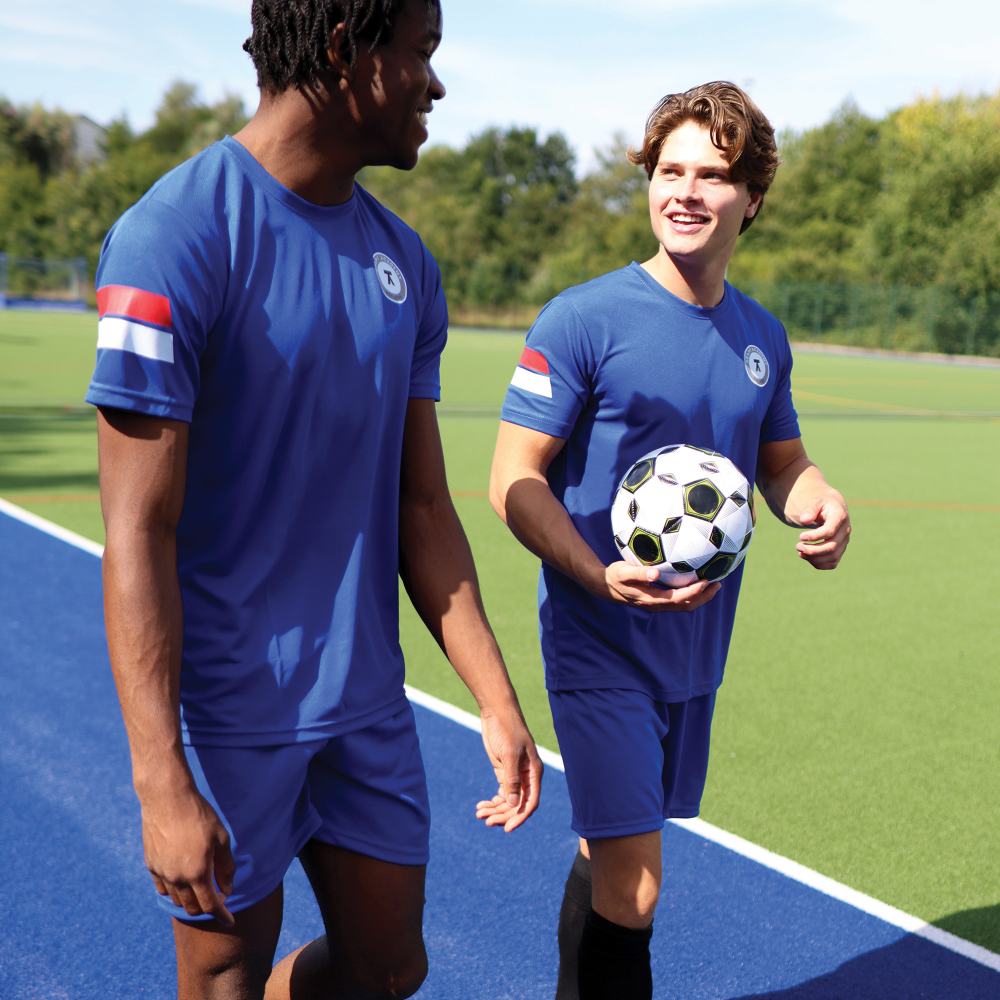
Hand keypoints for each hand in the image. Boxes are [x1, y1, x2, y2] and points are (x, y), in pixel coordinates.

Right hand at [139, 785, 235, 925]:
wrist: (167, 799)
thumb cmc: (199, 816)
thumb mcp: (221, 838)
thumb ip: (225, 866)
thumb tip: (227, 888)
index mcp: (197, 872)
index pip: (211, 905)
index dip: (222, 915)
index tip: (230, 922)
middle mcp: (177, 878)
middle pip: (192, 907)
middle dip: (207, 907)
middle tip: (217, 897)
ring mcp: (161, 873)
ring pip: (176, 899)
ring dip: (190, 899)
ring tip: (201, 888)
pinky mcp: (151, 864)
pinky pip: (162, 887)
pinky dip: (174, 891)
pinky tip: (182, 882)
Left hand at [474, 706, 542, 831]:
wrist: (497, 712)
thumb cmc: (507, 729)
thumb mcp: (509, 754)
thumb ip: (512, 779)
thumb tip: (514, 804)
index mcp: (534, 773)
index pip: (530, 802)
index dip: (520, 816)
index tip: (507, 828)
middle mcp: (526, 777)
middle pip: (517, 804)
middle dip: (503, 814)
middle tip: (486, 821)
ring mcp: (514, 775)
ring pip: (508, 800)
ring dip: (495, 809)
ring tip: (479, 814)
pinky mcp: (503, 771)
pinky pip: (501, 793)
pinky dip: (492, 801)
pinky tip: (481, 806)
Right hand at [603, 562, 719, 610]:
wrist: (604, 587)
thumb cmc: (614, 576)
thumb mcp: (624, 571)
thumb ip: (639, 572)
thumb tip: (656, 573)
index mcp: (651, 599)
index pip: (678, 599)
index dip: (694, 592)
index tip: (706, 580)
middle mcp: (656, 605)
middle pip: (686, 606)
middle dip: (703, 597)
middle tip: (718, 583)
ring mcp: (657, 605)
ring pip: (684, 606)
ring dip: (700, 597)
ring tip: (713, 585)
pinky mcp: (657, 601)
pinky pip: (678, 601)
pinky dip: (691, 595)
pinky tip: (696, 583)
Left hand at [793, 493, 850, 569]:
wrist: (833, 508)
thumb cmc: (822, 504)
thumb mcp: (815, 502)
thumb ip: (810, 509)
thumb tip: (804, 520)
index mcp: (840, 517)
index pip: (829, 531)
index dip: (814, 536)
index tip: (800, 536)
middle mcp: (845, 531)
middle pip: (831, 547)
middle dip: (812, 550)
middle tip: (797, 546)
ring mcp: (844, 542)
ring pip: (832, 557)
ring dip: (814, 558)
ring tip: (800, 551)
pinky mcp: (840, 550)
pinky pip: (832, 563)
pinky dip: (818, 564)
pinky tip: (806, 556)